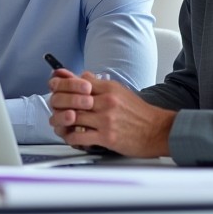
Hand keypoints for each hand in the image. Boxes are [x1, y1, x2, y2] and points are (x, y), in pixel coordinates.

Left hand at [48, 71, 174, 157]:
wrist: (158, 130)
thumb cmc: (140, 113)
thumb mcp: (120, 91)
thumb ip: (98, 84)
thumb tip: (81, 76)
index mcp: (109, 88)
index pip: (78, 83)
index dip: (62, 85)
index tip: (54, 88)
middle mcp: (106, 102)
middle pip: (71, 99)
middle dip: (58, 104)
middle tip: (54, 108)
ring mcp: (106, 120)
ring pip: (72, 118)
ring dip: (61, 122)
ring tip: (59, 124)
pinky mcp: (107, 137)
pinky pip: (79, 137)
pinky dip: (70, 138)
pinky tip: (70, 137)